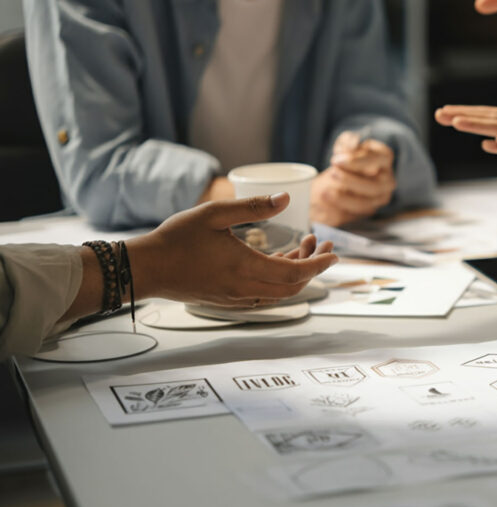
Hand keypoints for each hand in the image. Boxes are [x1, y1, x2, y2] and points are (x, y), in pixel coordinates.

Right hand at [128, 193, 337, 306]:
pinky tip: (277, 260)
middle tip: (320, 243)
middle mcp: (245, 289)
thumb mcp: (215, 214)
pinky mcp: (228, 300)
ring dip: (296, 272)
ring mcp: (237, 298)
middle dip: (312, 266)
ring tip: (302, 246)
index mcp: (246, 268)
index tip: (333, 252)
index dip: (319, 264)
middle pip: (293, 286)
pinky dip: (278, 279)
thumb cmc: (176, 239)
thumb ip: (253, 207)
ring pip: (280, 292)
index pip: (296, 273)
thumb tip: (286, 198)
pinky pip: (265, 294)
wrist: (146, 269)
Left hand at [311, 131, 396, 225]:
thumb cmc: (349, 154)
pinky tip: (327, 200)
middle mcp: (387, 179)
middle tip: (332, 174)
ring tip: (325, 191)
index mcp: (385, 158)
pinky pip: (356, 213)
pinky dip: (340, 208)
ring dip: (345, 198)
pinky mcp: (369, 209)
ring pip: (366, 203)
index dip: (357, 161)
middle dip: (351, 181)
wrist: (344, 172)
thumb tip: (352, 145)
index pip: (379, 160)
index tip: (337, 160)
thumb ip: (349, 141)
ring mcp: (380, 197)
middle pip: (375, 186)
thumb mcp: (348, 142)